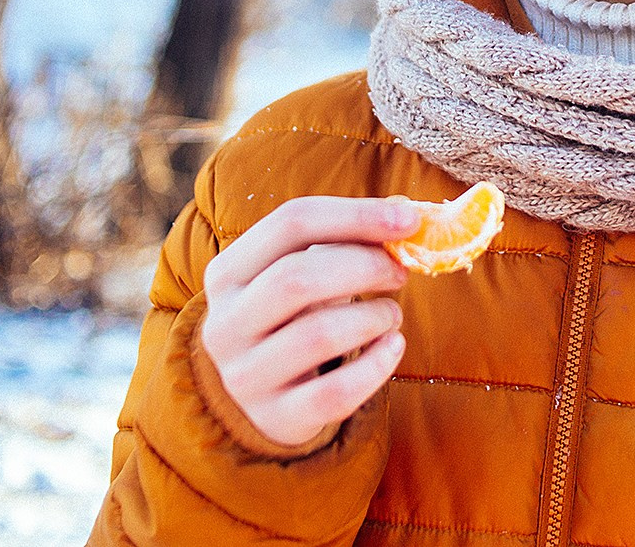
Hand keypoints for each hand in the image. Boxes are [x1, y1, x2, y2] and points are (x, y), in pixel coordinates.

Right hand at [199, 195, 421, 447]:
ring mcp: (245, 377)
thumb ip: (344, 241)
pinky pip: (337, 392)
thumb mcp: (300, 273)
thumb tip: (406, 216)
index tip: (409, 220)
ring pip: (319, 335)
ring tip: (391, 314)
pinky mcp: (276, 418)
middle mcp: (225, 324)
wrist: (262, 397)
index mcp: (227, 272)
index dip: (356, 215)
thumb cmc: (293, 316)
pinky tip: (393, 346)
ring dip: (373, 316)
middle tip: (399, 272)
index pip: (290, 223)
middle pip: (297, 277)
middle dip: (365, 266)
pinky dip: (377, 365)